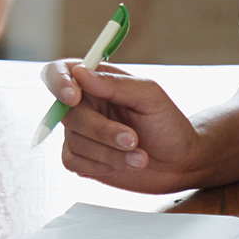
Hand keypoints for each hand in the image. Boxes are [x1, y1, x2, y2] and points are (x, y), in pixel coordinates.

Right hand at [41, 60, 207, 193]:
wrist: (180, 163)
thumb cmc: (168, 125)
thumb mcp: (150, 97)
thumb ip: (115, 84)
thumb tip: (79, 73)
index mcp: (95, 82)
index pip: (59, 72)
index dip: (58, 82)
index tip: (73, 97)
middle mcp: (83, 105)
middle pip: (67, 113)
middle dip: (101, 130)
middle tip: (133, 140)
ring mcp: (80, 133)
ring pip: (74, 141)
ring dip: (109, 152)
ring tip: (140, 157)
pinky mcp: (81, 159)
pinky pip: (72, 162)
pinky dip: (101, 165)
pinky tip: (124, 164)